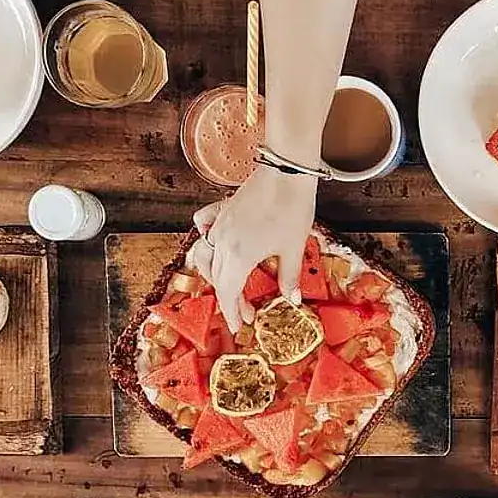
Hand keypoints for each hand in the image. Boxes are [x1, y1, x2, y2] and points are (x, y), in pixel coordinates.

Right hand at [189, 164, 317, 332]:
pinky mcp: (220, 210)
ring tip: (230, 285)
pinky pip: (203, 230)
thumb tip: (291, 299)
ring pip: (204, 256)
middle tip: (246, 310)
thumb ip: (289, 276)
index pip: (228, 292)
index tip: (240, 326)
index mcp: (238, 256)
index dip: (232, 312)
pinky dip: (205, 241)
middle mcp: (221, 241)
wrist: (286, 171)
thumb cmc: (293, 208)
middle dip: (230, 298)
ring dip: (214, 274)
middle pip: (218, 278)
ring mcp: (218, 224)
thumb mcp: (293, 248)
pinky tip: (215, 245)